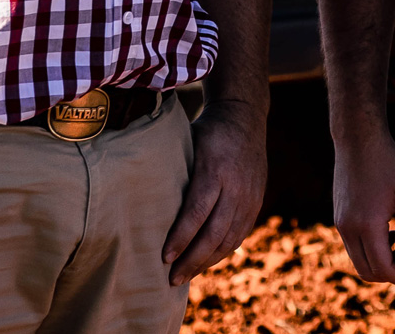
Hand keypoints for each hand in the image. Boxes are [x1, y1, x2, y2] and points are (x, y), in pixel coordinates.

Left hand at [164, 103, 268, 285]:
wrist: (245, 116)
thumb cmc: (205, 132)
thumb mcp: (186, 143)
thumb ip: (172, 172)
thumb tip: (136, 200)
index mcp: (215, 168)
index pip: (197, 211)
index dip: (181, 238)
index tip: (164, 257)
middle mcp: (237, 184)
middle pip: (215, 232)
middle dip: (192, 259)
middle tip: (171, 279)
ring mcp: (251, 195)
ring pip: (229, 238)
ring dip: (207, 261)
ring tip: (185, 276)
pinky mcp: (257, 201)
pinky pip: (240, 235)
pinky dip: (222, 252)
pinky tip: (206, 261)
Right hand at [332, 127, 394, 287]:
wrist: (358, 138)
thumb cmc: (388, 161)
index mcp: (367, 224)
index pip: (382, 267)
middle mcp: (348, 228)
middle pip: (367, 269)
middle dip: (391, 274)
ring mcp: (340, 223)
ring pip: (358, 259)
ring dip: (381, 262)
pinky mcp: (339, 216)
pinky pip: (353, 245)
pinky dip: (371, 249)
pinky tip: (390, 232)